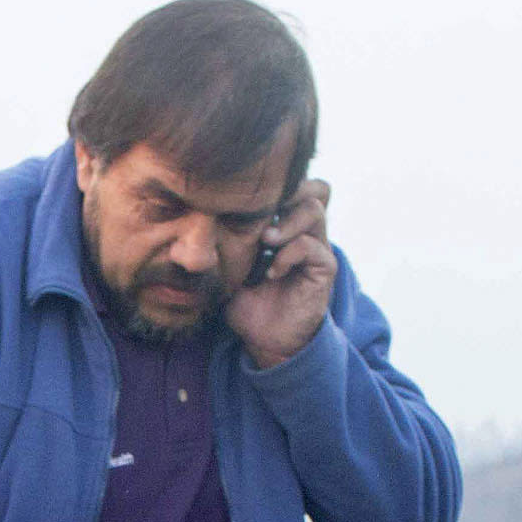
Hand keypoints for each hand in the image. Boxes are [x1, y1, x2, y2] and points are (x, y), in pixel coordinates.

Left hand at [225, 178, 338, 369]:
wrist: (264, 339)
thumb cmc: (247, 300)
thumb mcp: (230, 264)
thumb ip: (225, 238)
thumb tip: (198, 212)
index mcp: (288, 224)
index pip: (296, 184)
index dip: (277, 183)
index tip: (244, 198)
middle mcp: (307, 231)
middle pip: (315, 188)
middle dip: (288, 191)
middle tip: (263, 208)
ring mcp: (318, 248)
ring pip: (314, 210)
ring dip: (286, 222)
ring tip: (265, 240)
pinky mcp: (323, 269)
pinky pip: (311, 247)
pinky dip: (288, 254)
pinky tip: (271, 272)